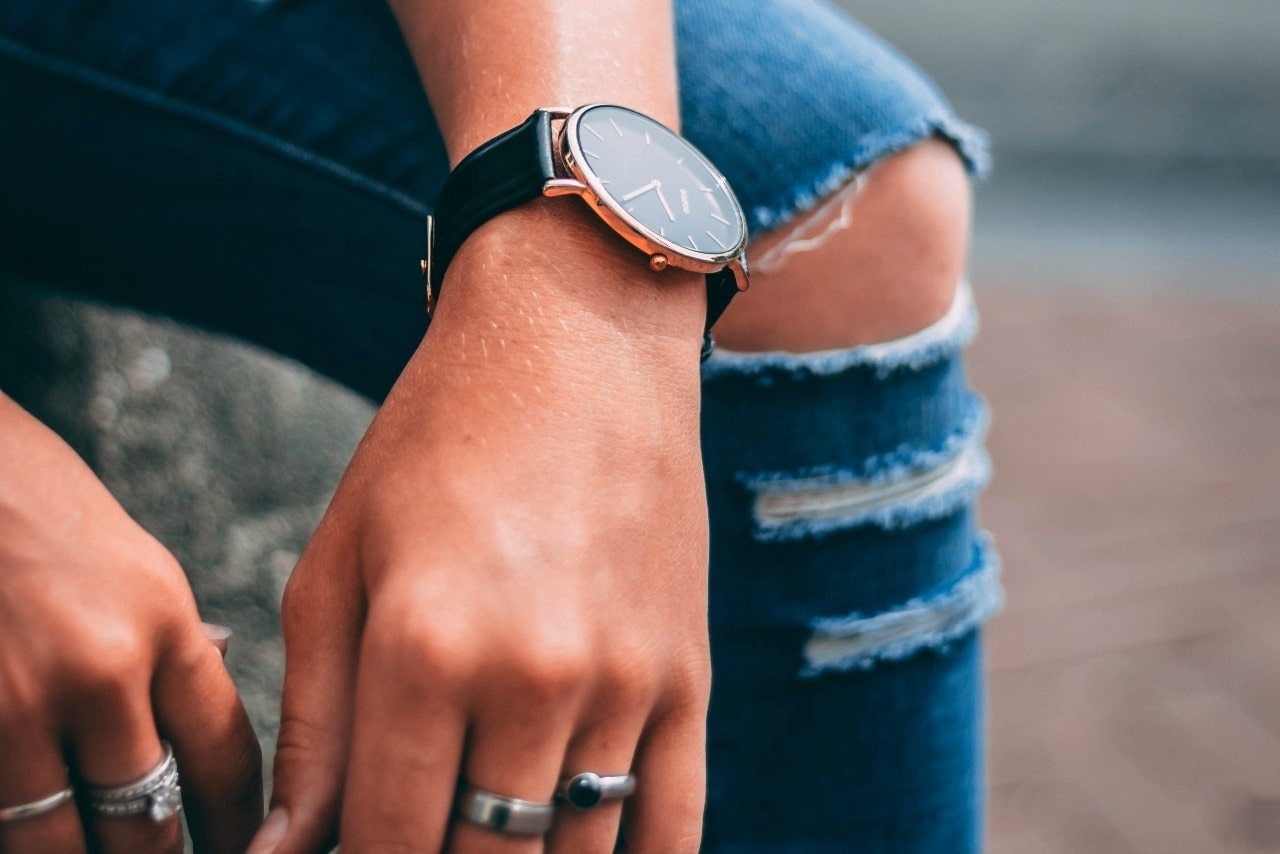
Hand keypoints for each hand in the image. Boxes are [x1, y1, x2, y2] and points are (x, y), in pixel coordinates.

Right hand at [0, 395, 262, 853]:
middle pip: (148, 816)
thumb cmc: (36, 504)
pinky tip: (30, 824)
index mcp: (165, 625)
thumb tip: (199, 715)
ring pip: (58, 838)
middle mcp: (102, 670)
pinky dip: (16, 825)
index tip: (242, 849)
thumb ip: (171, 649)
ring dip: (78, 852)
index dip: (236, 826)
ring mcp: (16, 701)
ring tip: (96, 847)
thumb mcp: (136, 567)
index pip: (224, 759)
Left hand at [253, 203, 711, 851]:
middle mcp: (532, 677)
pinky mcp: (688, 674)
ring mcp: (625, 681)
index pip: (387, 843)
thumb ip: (311, 723)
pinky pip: (675, 827)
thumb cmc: (435, 443)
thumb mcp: (340, 564)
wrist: (578, 340)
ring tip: (490, 832)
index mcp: (423, 647)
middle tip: (424, 825)